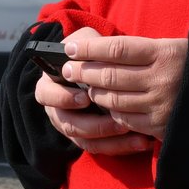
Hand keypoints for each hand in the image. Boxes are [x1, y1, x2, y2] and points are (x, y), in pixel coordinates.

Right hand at [34, 27, 150, 154]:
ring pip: (86, 140)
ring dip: (110, 138)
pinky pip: (103, 148)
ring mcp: (73, 126)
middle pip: (68, 124)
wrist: (102, 66)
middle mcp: (57, 109)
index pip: (47, 95)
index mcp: (50, 85)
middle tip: (117, 122)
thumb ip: (85, 43)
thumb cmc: (92, 52)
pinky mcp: (90, 138)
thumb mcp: (87, 41)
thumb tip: (84, 48)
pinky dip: (121, 146)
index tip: (84, 98)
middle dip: (93, 125)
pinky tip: (141, 141)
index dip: (63, 99)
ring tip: (132, 131)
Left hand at [63, 33, 188, 140]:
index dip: (89, 49)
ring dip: (94, 93)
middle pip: (110, 75)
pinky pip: (126, 119)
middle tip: (68, 69)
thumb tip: (103, 51)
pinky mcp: (160, 126)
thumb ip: (144, 49)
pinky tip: (107, 104)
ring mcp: (160, 105)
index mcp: (165, 54)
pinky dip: (112, 112)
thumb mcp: (177, 47)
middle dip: (83, 72)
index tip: (70, 48)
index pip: (117, 49)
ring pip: (113, 99)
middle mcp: (162, 79)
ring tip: (85, 86)